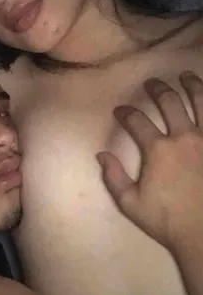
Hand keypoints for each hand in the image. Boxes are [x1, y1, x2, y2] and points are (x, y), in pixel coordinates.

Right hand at [97, 71, 202, 252]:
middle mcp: (184, 137)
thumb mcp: (130, 202)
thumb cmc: (167, 219)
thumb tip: (101, 154)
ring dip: (192, 85)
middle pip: (169, 102)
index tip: (119, 110)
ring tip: (186, 76)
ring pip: (201, 102)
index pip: (137, 121)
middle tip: (152, 83)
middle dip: (158, 89)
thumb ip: (113, 177)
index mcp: (159, 149)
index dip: (125, 113)